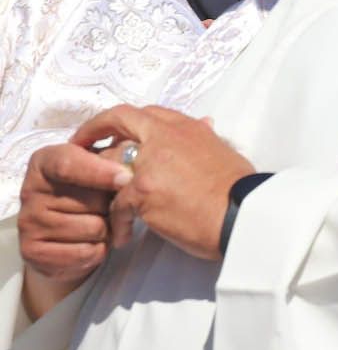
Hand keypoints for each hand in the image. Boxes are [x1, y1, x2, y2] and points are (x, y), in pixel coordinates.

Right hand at [18, 142, 125, 319]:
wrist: (59, 232)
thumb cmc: (86, 191)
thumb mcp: (95, 167)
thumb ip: (110, 161)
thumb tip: (130, 174)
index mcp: (44, 162)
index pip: (68, 164)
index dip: (100, 172)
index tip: (126, 178)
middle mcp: (30, 191)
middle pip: (91, 200)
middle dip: (112, 205)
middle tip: (108, 206)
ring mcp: (28, 223)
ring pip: (93, 228)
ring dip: (108, 229)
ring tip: (100, 223)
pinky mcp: (32, 252)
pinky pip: (85, 252)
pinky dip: (99, 250)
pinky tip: (91, 242)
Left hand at [71, 106, 254, 261]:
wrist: (243, 213)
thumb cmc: (239, 188)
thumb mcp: (223, 152)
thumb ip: (205, 138)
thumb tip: (205, 124)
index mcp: (186, 127)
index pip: (143, 112)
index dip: (120, 121)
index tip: (108, 133)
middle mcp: (165, 136)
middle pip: (117, 124)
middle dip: (95, 137)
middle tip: (82, 157)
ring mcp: (150, 162)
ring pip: (108, 163)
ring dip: (101, 186)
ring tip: (102, 206)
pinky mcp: (142, 190)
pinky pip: (115, 204)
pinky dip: (117, 223)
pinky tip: (123, 237)